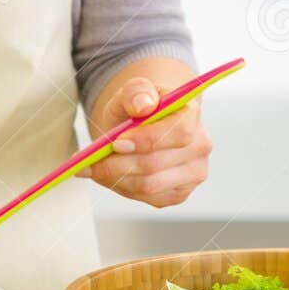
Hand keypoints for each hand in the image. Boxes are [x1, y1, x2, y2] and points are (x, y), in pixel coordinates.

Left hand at [81, 74, 212, 208]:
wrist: (144, 125)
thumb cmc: (137, 108)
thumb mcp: (130, 92)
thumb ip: (136, 91)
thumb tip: (143, 105)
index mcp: (191, 114)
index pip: (178, 132)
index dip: (146, 140)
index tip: (116, 143)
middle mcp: (199, 146)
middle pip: (157, 164)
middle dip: (118, 164)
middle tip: (89, 161)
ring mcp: (193, 173)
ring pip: (149, 185)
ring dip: (116, 178)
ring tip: (94, 168)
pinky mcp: (179, 193)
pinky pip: (148, 198)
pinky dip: (122, 188)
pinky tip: (110, 175)